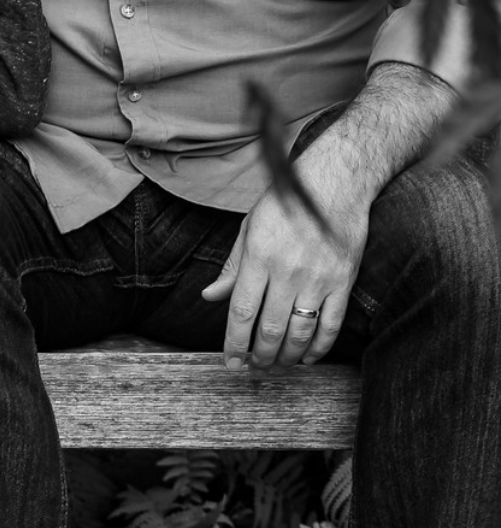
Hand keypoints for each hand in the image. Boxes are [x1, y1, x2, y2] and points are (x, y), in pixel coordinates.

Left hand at [201, 164, 366, 368]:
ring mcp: (319, 279)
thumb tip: (210, 296)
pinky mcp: (344, 283)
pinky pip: (331, 325)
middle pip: (269, 328)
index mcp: (259, 256)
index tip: (229, 361)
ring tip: (275, 366)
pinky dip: (319, 348)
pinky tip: (306, 358)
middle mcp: (287, 271)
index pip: (242, 311)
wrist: (334, 185)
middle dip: (258, 356)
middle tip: (251, 369)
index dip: (234, 342)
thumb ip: (232, 266)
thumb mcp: (249, 228)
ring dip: (286, 356)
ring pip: (300, 332)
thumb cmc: (285, 205)